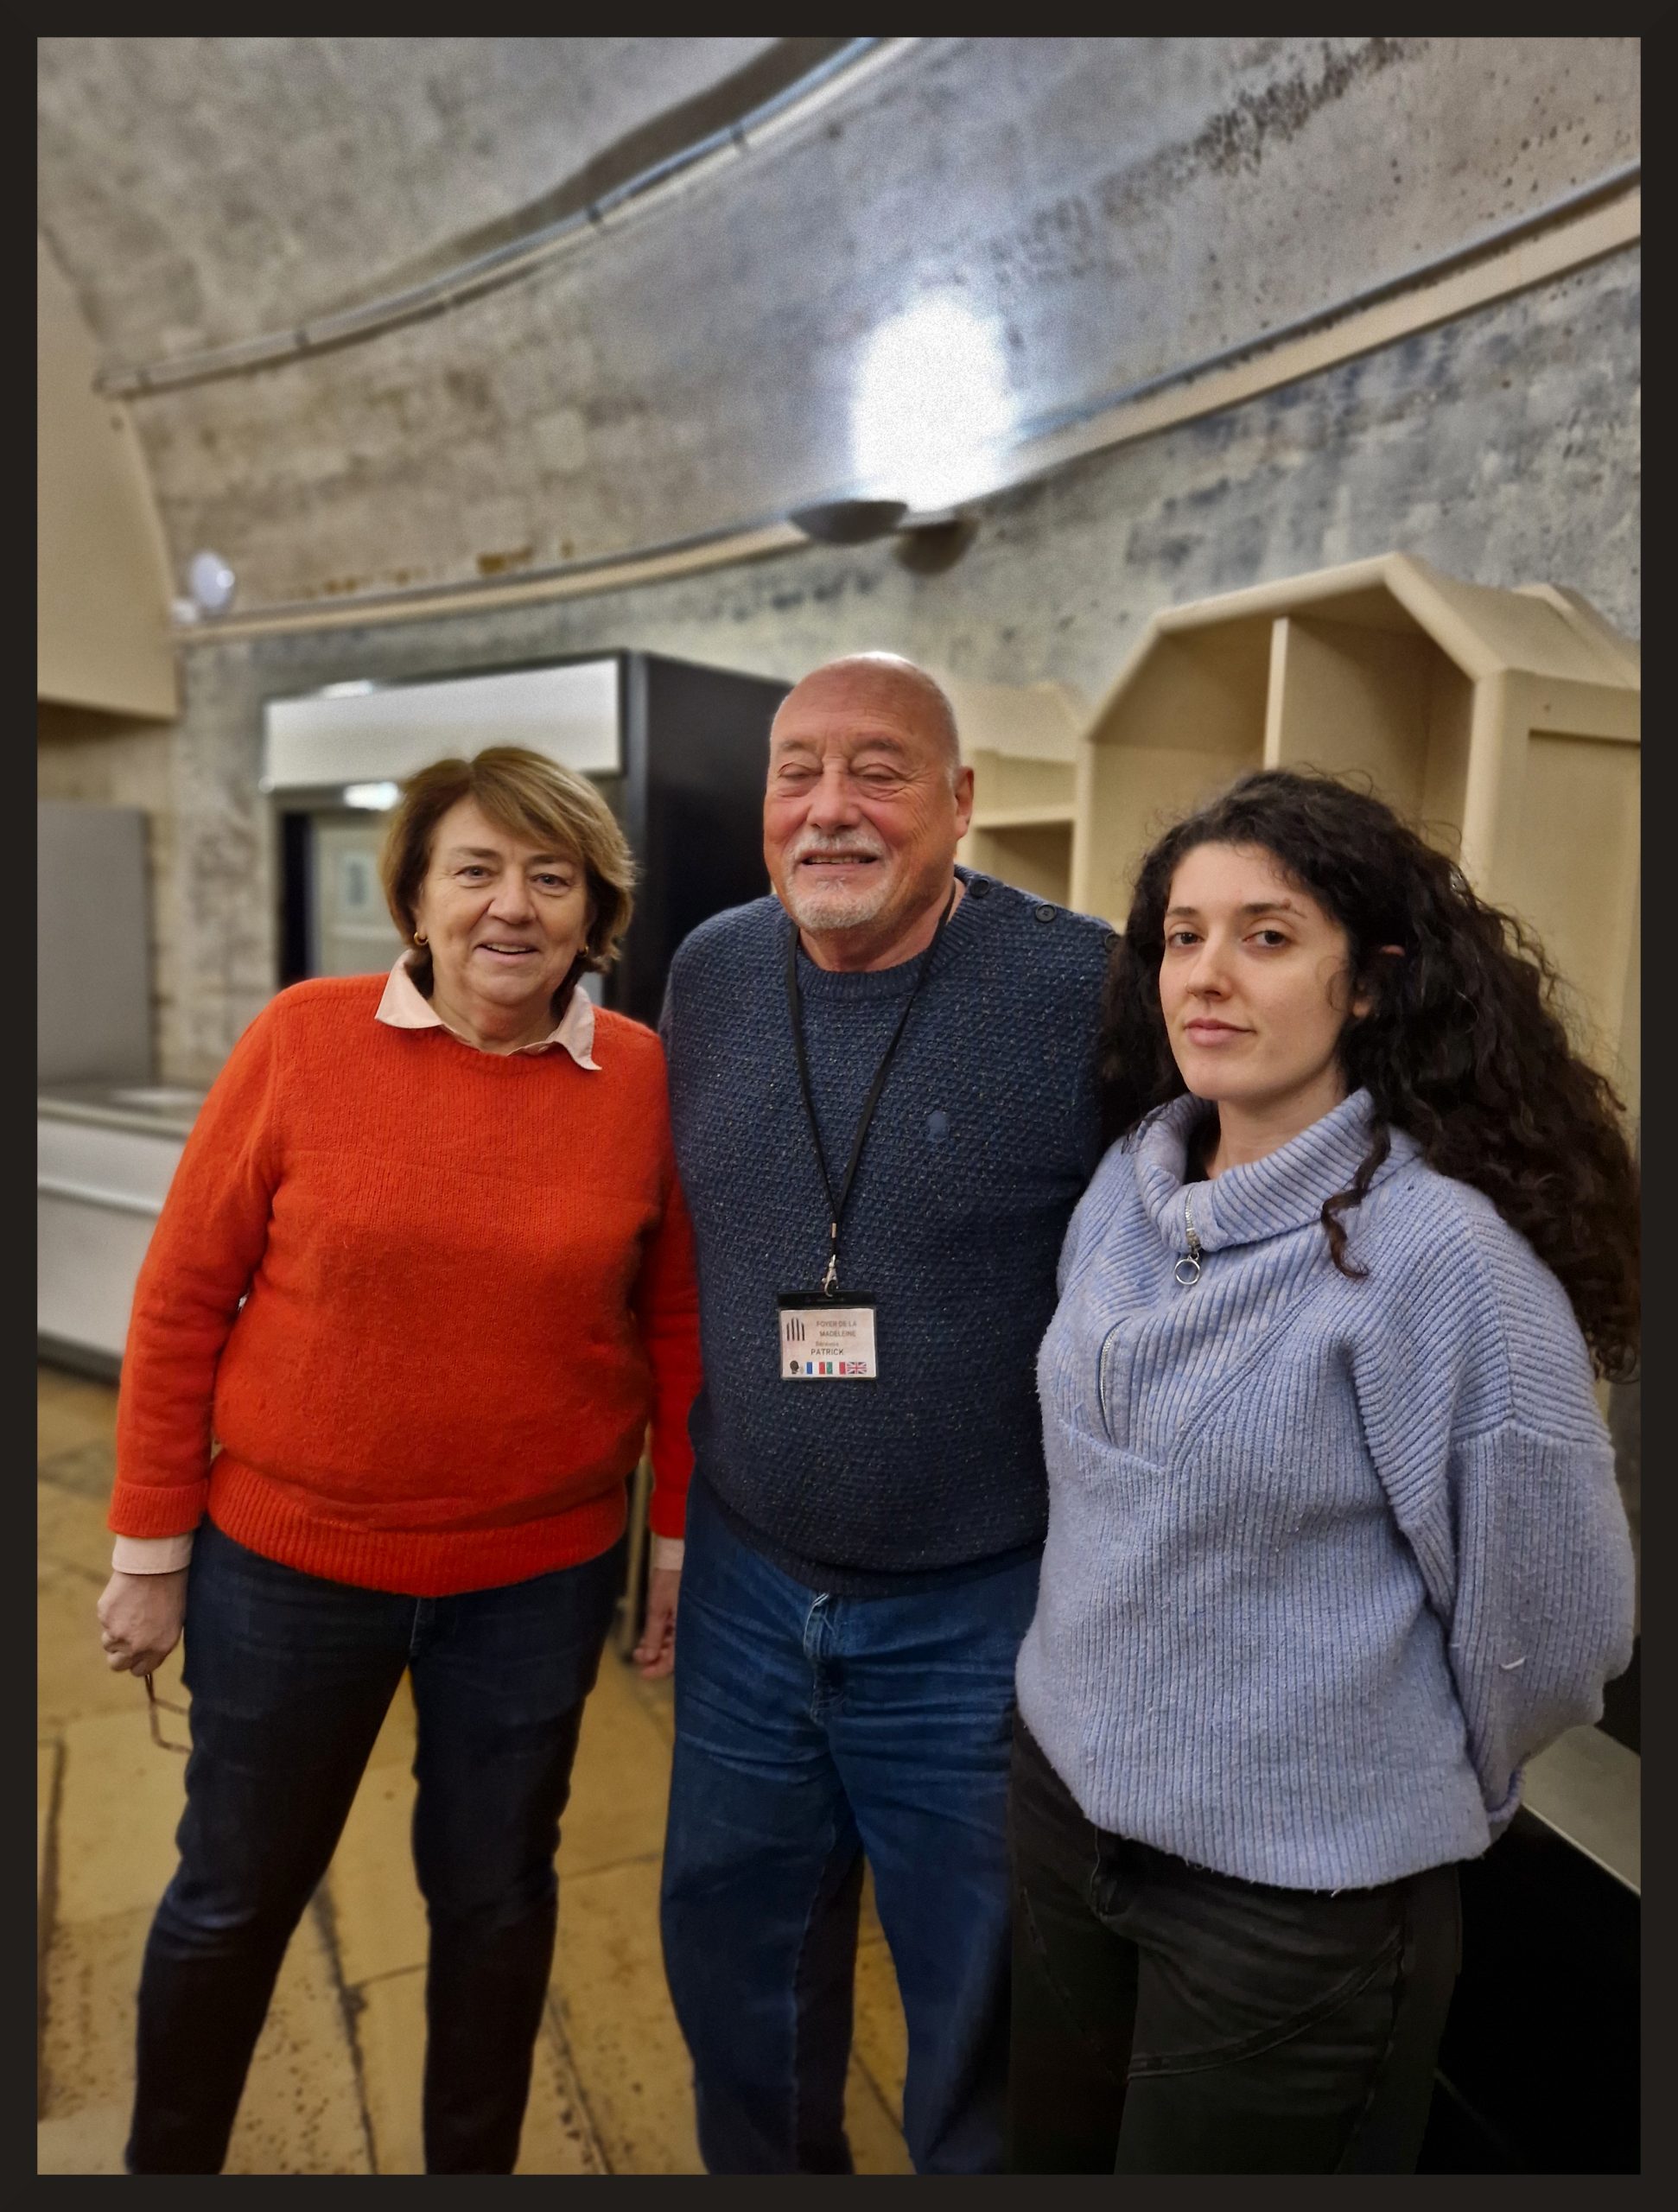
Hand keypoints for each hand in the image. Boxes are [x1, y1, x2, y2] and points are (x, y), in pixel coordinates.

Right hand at [96, 1569, 187, 1675]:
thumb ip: (158, 1642)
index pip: (140, 1671)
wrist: (156, 1565)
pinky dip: (111, 1613)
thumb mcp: (175, 1622)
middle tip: (126, 1639)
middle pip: (117, 1665)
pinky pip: (104, 1621)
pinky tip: (125, 1598)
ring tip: (129, 1612)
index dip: (137, 1662)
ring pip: (107, 1643)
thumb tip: (146, 1652)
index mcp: (159, 1648)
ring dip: (114, 1633)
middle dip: (120, 1655)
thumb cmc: (172, 1589)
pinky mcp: (104, 1617)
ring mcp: (117, 1633)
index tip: (138, 1653)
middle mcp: (136, 1646)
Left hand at [633, 1565, 679, 1679]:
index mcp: (689, 1629)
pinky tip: (648, 1636)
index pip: (675, 1660)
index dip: (658, 1669)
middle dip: (655, 1658)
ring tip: (639, 1647)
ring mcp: (688, 1620)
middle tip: (637, 1656)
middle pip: (675, 1654)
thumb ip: (653, 1635)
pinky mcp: (684, 1612)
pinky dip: (661, 1636)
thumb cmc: (669, 1580)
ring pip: (673, 1643)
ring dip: (656, 1647)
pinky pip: (674, 1632)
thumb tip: (647, 1659)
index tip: (642, 1674)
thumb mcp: (658, 1609)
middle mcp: (691, 1628)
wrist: (678, 1554)